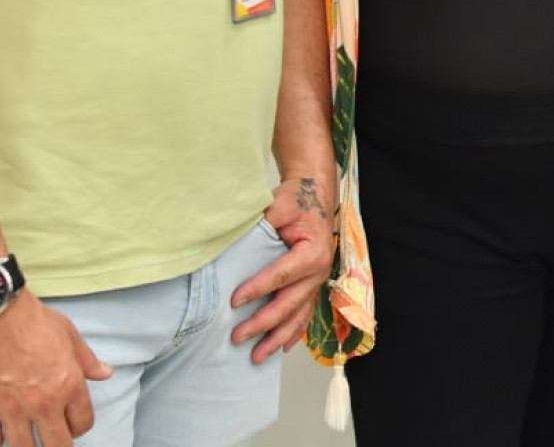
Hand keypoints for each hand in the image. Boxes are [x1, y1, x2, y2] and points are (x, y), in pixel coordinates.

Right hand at [0, 292, 110, 445]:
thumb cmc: (32, 319)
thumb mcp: (69, 334)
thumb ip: (87, 360)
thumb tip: (105, 374)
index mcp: (69, 385)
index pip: (82, 423)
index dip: (79, 425)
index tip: (72, 422)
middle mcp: (43, 403)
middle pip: (57, 446)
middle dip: (58, 445)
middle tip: (51, 438)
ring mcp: (11, 410)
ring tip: (27, 440)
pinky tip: (0, 438)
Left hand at [231, 175, 335, 363]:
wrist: (316, 197)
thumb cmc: (298, 201)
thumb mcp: (281, 203)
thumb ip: (265, 220)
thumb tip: (234, 235)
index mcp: (312, 252)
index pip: (281, 275)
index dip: (258, 289)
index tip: (234, 301)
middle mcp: (318, 272)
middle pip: (289, 304)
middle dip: (263, 324)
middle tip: (237, 337)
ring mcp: (317, 282)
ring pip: (298, 317)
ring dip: (278, 338)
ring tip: (257, 357)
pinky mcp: (312, 286)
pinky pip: (305, 315)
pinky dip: (294, 333)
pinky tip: (282, 348)